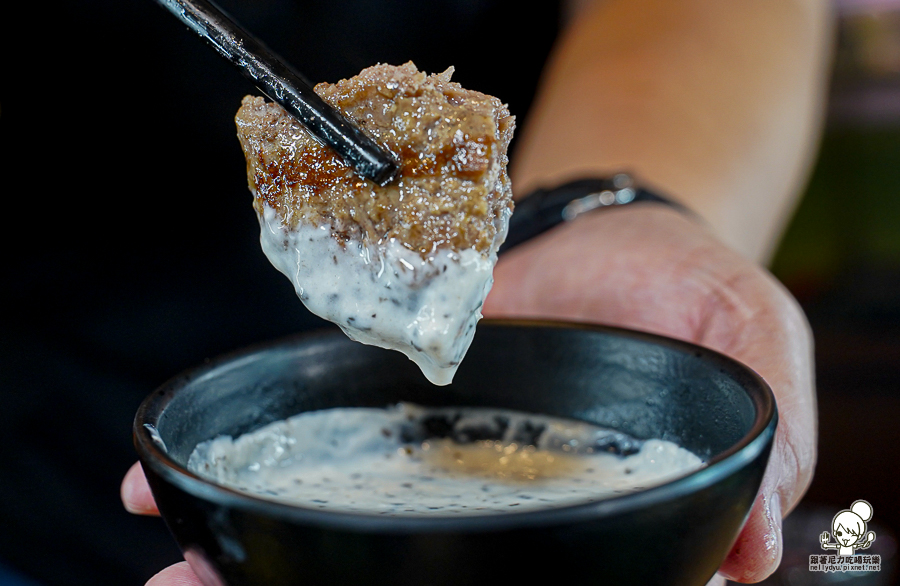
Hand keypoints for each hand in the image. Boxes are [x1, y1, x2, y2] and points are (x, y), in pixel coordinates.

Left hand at [122, 205, 814, 584]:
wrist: (607, 224)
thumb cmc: (684, 287)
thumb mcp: (749, 334)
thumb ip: (764, 423)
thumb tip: (756, 543)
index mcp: (593, 514)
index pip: (547, 579)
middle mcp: (506, 509)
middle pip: (417, 575)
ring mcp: (437, 466)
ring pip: (347, 535)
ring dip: (260, 559)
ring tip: (185, 573)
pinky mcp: (394, 411)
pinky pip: (318, 451)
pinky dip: (251, 472)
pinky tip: (174, 487)